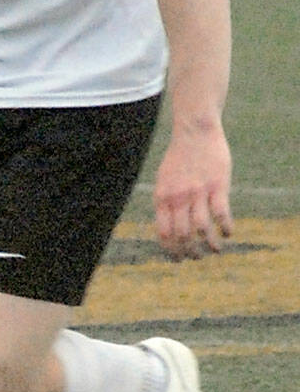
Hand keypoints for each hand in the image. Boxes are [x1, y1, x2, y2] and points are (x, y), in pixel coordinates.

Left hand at [152, 122, 232, 258]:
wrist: (194, 132)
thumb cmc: (179, 158)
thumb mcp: (164, 180)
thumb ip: (166, 201)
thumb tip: (168, 227)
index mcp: (163, 197)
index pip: (164, 233)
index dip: (171, 250)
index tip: (179, 259)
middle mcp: (178, 198)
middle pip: (183, 236)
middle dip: (190, 253)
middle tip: (198, 258)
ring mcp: (198, 192)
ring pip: (203, 229)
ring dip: (210, 245)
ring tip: (215, 250)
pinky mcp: (218, 186)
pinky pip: (222, 214)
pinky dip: (226, 228)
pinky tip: (228, 233)